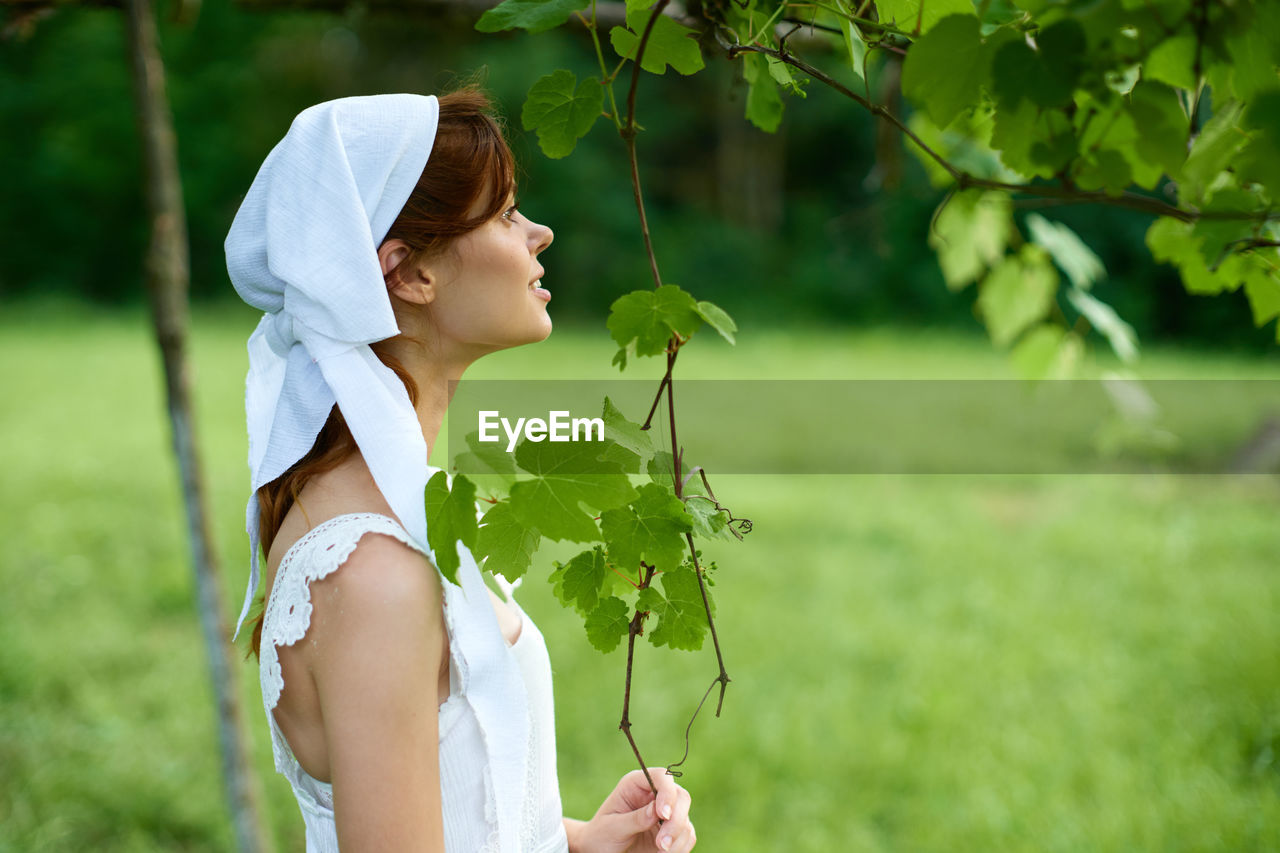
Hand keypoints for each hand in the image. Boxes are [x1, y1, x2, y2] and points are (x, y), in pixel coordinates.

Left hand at [566, 768, 695, 852]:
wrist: (601, 851)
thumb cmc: (601, 835)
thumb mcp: (612, 827)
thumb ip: (634, 819)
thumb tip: (655, 811)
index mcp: (636, 784)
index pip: (661, 777)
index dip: (667, 792)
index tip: (663, 815)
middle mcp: (654, 794)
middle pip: (681, 797)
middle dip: (676, 821)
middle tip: (662, 844)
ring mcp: (666, 813)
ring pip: (686, 819)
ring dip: (677, 840)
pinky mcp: (672, 830)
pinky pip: (687, 836)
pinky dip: (680, 848)